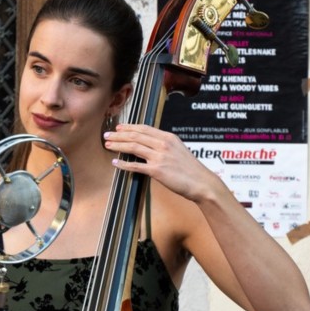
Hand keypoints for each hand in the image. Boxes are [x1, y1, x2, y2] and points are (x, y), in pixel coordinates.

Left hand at [103, 124, 217, 202]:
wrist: (202, 183)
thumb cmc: (191, 169)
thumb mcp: (179, 150)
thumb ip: (165, 145)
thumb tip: (151, 144)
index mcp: (169, 137)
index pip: (144, 128)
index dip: (129, 127)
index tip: (118, 128)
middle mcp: (163, 144)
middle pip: (136, 136)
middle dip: (119, 135)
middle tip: (107, 135)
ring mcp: (159, 157)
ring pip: (133, 147)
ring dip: (118, 145)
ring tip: (108, 145)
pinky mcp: (157, 170)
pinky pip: (135, 165)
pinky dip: (123, 163)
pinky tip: (115, 162)